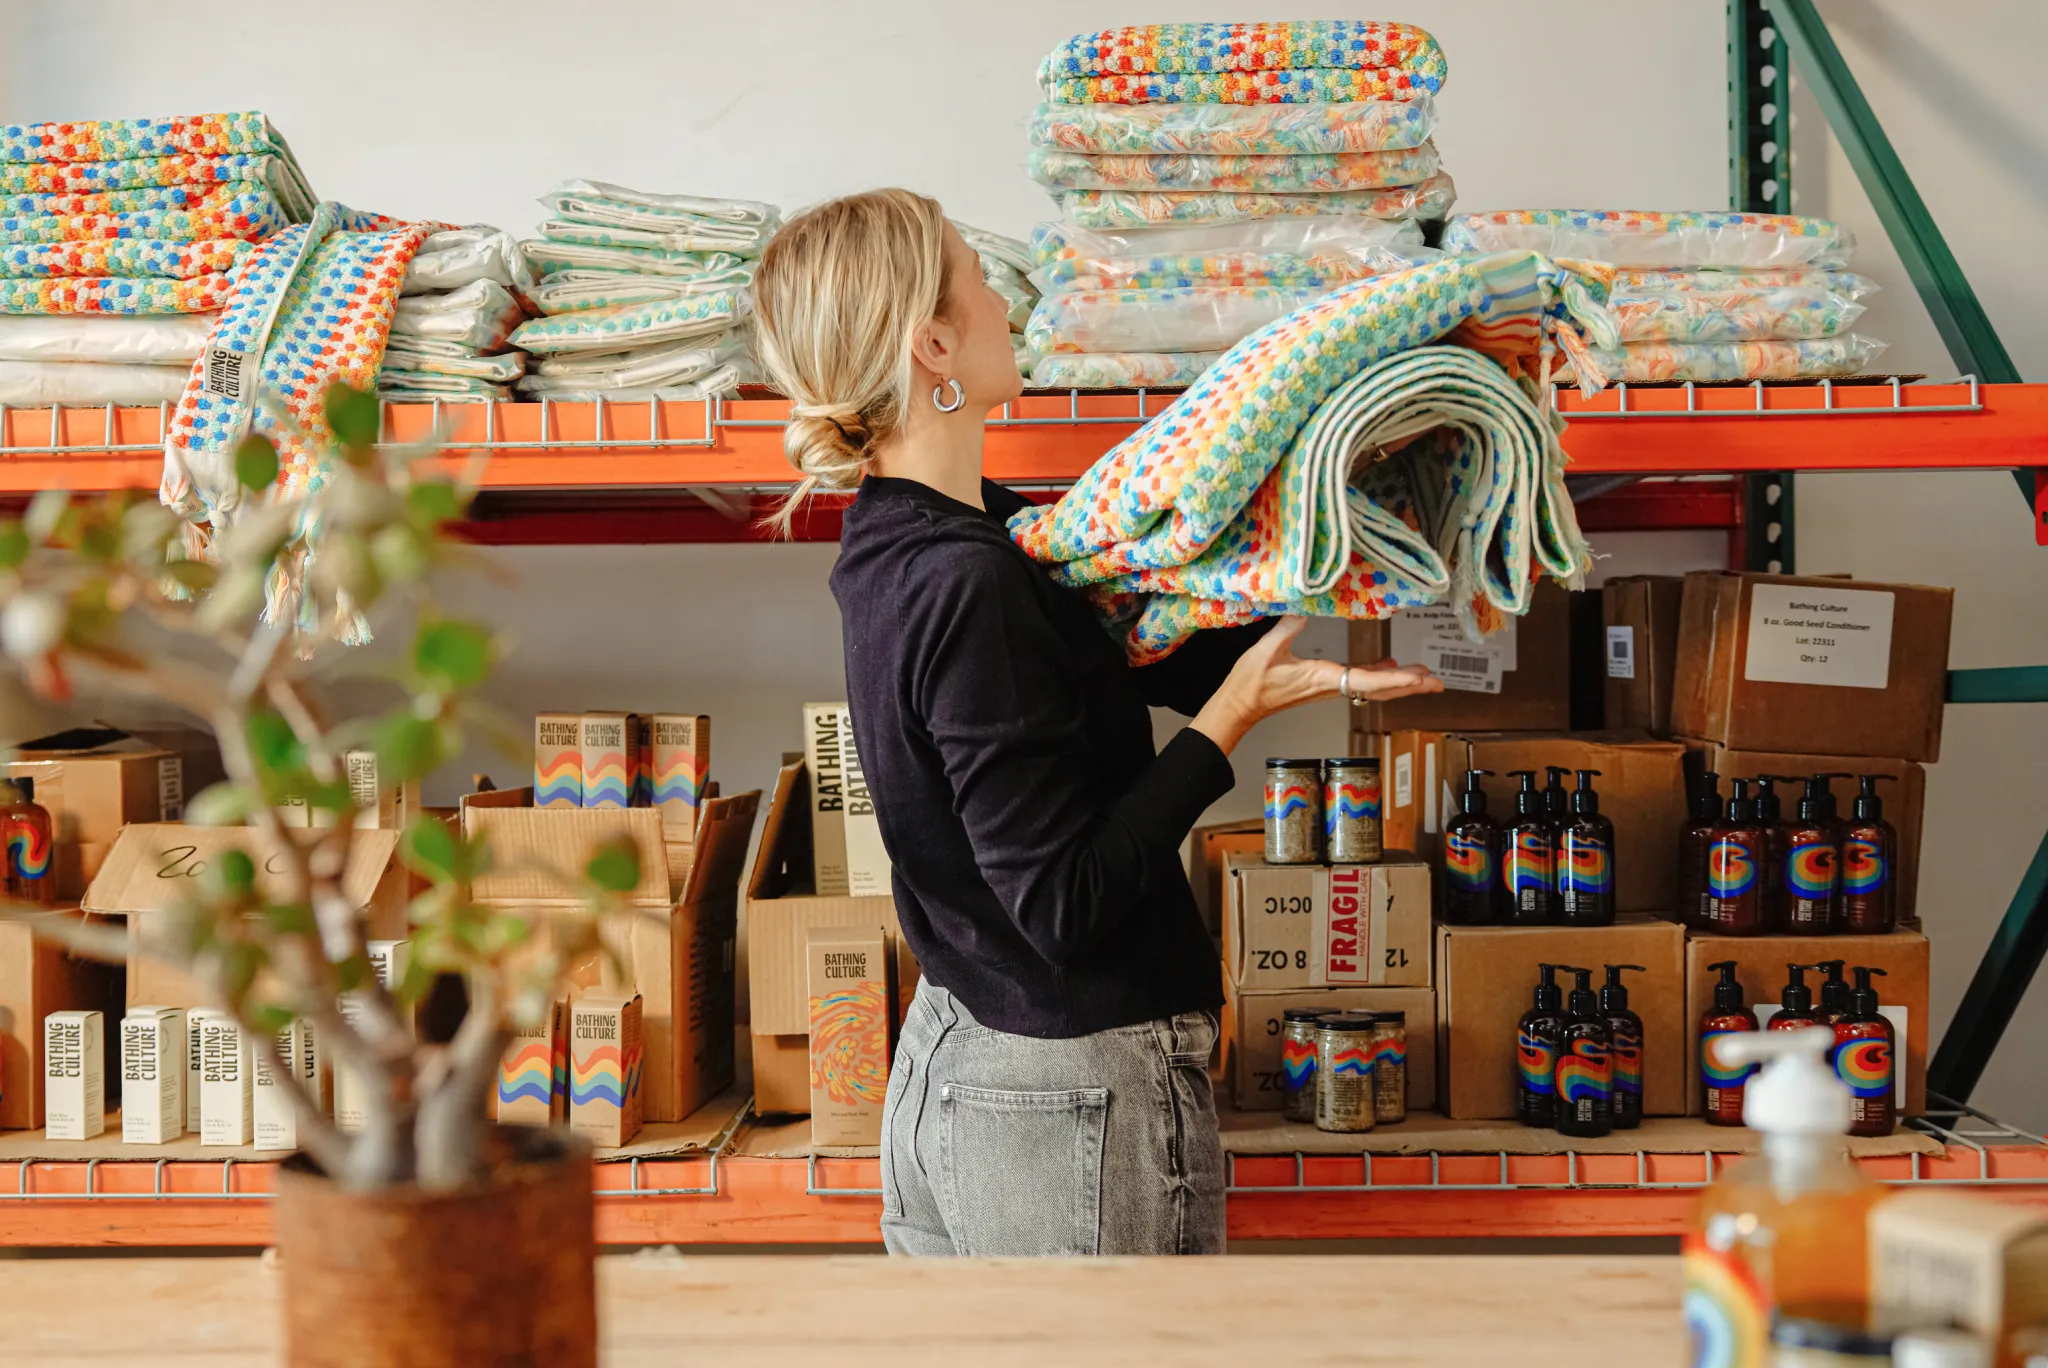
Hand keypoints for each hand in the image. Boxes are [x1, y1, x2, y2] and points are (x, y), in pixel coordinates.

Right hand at [1191, 616, 1441, 755]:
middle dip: (1410, 686)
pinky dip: (1380, 677)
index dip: (1395, 680)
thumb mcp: (1267, 650)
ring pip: (1373, 688)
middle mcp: (1332, 686)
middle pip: (1379, 690)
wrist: (1239, 706)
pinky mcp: (1324, 685)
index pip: (1366, 682)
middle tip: (1438, 682)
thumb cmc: (1251, 683)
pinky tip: (1390, 668)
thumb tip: (1305, 605)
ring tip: (1426, 677)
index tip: (1418, 678)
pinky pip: (1360, 683)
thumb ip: (1288, 627)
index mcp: (1323, 678)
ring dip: (1400, 683)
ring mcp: (1330, 687)